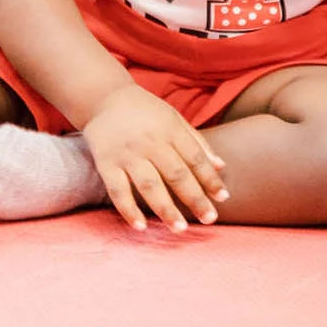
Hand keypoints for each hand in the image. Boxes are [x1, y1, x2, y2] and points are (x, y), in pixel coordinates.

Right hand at [82, 84, 228, 233]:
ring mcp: (127, 153)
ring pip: (149, 185)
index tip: (223, 198)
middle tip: (209, 219)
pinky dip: (129, 210)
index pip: (194, 157)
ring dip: (165, 209)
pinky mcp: (106, 163)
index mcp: (169, 129)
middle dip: (194, 198)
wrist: (103, 97)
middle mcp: (149, 141)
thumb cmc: (145, 111)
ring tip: (179, 229)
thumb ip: (196, 142)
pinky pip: (118, 190)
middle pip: (176, 174)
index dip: (210, 178)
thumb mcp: (173, 118)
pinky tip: (141, 227)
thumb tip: (221, 167)